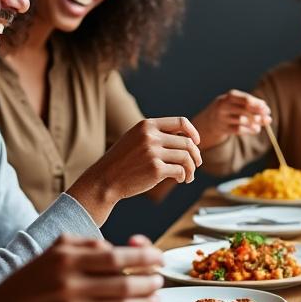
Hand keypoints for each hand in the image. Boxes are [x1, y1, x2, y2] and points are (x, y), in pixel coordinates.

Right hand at [0, 235, 161, 301]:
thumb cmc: (34, 276)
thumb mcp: (55, 249)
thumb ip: (88, 243)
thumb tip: (119, 248)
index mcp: (66, 260)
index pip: (115, 258)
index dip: (143, 257)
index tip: (158, 257)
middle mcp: (69, 285)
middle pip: (123, 285)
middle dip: (149, 281)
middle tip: (159, 278)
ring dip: (144, 301)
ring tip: (155, 295)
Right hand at [70, 117, 202, 221]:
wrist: (104, 180)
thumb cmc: (122, 161)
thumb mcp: (136, 139)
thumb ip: (156, 135)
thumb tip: (187, 137)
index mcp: (146, 125)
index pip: (180, 121)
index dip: (193, 132)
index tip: (196, 142)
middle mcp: (150, 136)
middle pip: (187, 142)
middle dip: (195, 155)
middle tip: (195, 165)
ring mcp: (153, 152)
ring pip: (186, 157)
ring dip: (191, 168)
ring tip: (188, 176)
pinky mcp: (156, 169)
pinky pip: (180, 170)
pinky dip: (184, 176)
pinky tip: (180, 180)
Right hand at [193, 90, 270, 149]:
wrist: (211, 119)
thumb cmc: (232, 108)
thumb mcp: (239, 102)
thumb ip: (253, 106)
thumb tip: (267, 114)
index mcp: (230, 96)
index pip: (246, 99)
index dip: (258, 105)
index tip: (267, 110)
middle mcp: (224, 106)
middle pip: (244, 110)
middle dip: (258, 115)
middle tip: (268, 119)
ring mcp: (222, 118)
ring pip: (242, 121)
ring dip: (254, 124)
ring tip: (261, 125)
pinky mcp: (222, 128)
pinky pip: (238, 130)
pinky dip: (249, 130)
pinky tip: (256, 130)